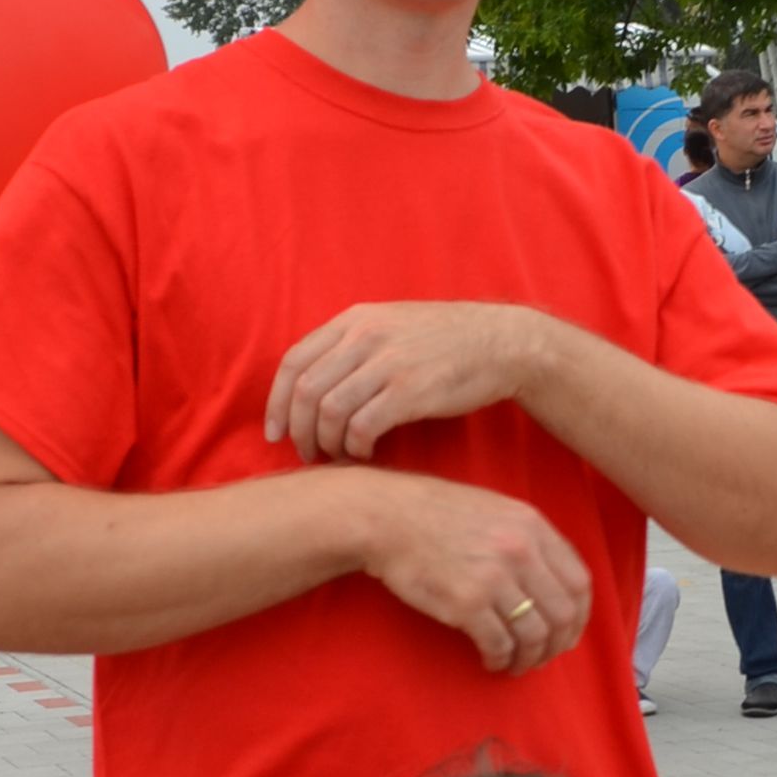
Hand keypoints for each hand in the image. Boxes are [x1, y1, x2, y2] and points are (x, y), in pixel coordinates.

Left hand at [267, 301, 539, 460]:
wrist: (501, 343)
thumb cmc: (445, 342)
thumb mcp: (391, 326)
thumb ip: (352, 346)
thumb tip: (313, 385)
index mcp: (354, 320)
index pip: (294, 361)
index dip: (276, 402)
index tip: (276, 433)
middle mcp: (365, 337)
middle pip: (306, 391)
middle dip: (299, 430)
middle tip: (308, 454)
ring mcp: (388, 362)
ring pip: (329, 411)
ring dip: (326, 442)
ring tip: (337, 456)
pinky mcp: (410, 390)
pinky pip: (362, 426)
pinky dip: (355, 447)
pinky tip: (365, 453)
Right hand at [353, 471, 592, 675]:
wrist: (387, 518)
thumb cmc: (437, 514)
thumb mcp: (496, 511)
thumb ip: (528, 540)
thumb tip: (553, 584)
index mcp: (533, 526)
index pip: (579, 582)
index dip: (579, 617)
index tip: (568, 633)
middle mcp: (520, 551)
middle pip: (562, 614)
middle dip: (557, 645)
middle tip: (543, 657)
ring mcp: (494, 578)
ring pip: (533, 635)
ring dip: (529, 658)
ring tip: (516, 664)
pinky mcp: (466, 603)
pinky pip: (498, 644)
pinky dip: (499, 659)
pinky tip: (491, 661)